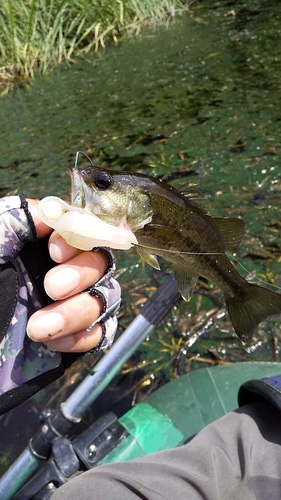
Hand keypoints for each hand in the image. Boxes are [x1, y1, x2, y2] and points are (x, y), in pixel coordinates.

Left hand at [26, 200, 109, 352]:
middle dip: (82, 274)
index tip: (55, 251)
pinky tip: (54, 342)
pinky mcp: (71, 336)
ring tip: (38, 328)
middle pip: (99, 263)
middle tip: (50, 288)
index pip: (81, 229)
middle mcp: (59, 271)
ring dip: (78, 311)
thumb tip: (50, 211)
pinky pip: (98, 333)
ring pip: (103, 298)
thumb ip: (11, 224)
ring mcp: (67, 304)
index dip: (81, 236)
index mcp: (37, 245)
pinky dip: (83, 336)